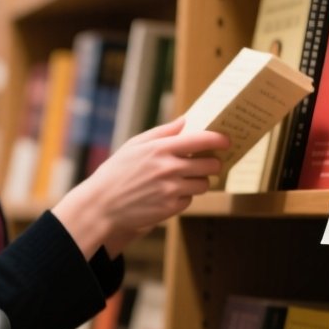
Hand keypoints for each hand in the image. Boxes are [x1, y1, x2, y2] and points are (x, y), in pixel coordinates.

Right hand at [53, 119, 229, 256]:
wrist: (101, 205)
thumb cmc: (116, 172)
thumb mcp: (134, 146)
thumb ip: (162, 132)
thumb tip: (185, 120)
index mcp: (161, 149)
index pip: (202, 140)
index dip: (219, 140)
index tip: (226, 141)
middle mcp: (169, 168)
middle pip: (211, 164)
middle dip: (212, 164)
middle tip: (206, 164)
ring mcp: (172, 189)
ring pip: (204, 184)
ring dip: (199, 181)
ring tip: (183, 180)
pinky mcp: (171, 208)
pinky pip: (190, 200)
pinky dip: (184, 197)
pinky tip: (168, 194)